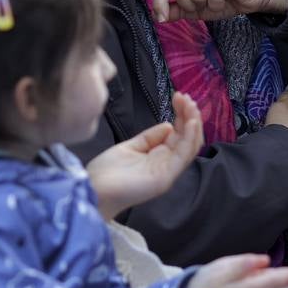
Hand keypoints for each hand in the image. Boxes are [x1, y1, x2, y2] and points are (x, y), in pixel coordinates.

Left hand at [87, 92, 203, 218]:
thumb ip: (149, 137)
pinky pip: (183, 155)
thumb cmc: (108, 171)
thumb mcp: (130, 147)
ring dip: (193, 124)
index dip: (181, 115)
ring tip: (190, 106)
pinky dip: (189, 138)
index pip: (179, 135)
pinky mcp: (165, 177)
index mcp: (160, 157)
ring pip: (190, 146)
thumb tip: (169, 125)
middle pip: (187, 139)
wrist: (94, 190)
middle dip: (190, 117)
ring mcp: (168, 171)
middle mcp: (168, 164)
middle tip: (186, 98)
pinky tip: (190, 122)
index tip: (179, 97)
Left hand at [152, 0, 287, 22]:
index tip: (161, 19)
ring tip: (215, 1)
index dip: (159, 2)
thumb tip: (158, 16)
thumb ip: (177, 10)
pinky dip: (218, 4)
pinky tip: (225, 0)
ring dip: (206, 6)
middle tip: (202, 6)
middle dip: (189, 6)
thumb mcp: (196, 8)